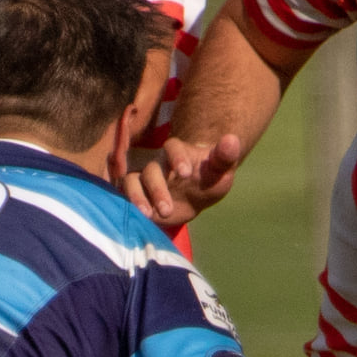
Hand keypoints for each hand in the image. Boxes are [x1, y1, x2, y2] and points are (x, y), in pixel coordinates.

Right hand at [129, 135, 244, 222]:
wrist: (194, 194)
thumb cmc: (207, 180)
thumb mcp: (219, 171)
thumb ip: (224, 156)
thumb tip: (233, 140)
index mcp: (177, 151)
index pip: (172, 147)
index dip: (177, 158)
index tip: (186, 173)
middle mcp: (156, 161)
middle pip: (150, 168)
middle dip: (157, 189)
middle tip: (167, 209)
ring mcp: (142, 177)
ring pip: (131, 180)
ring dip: (137, 197)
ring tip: (147, 214)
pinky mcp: (134, 192)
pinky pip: (123, 194)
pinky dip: (127, 203)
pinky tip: (137, 216)